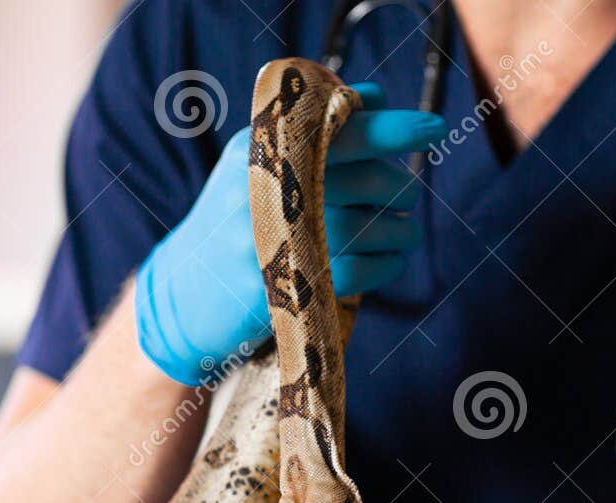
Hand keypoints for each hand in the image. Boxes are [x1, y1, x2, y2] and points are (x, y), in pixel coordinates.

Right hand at [134, 84, 444, 384]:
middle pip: (361, 180)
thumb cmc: (233, 219)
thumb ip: (312, 129)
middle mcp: (261, 187)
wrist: (182, 291)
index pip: (337, 127)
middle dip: (398, 186)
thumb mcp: (256, 162)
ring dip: (400, 229)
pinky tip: (390, 258)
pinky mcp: (280, 286)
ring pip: (365, 229)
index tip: (433, 127)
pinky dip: (385, 264)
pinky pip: (357, 272)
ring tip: (405, 229)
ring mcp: (268, 239)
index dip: (392, 128)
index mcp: (259, 146)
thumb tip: (377, 98)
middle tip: (405, 192)